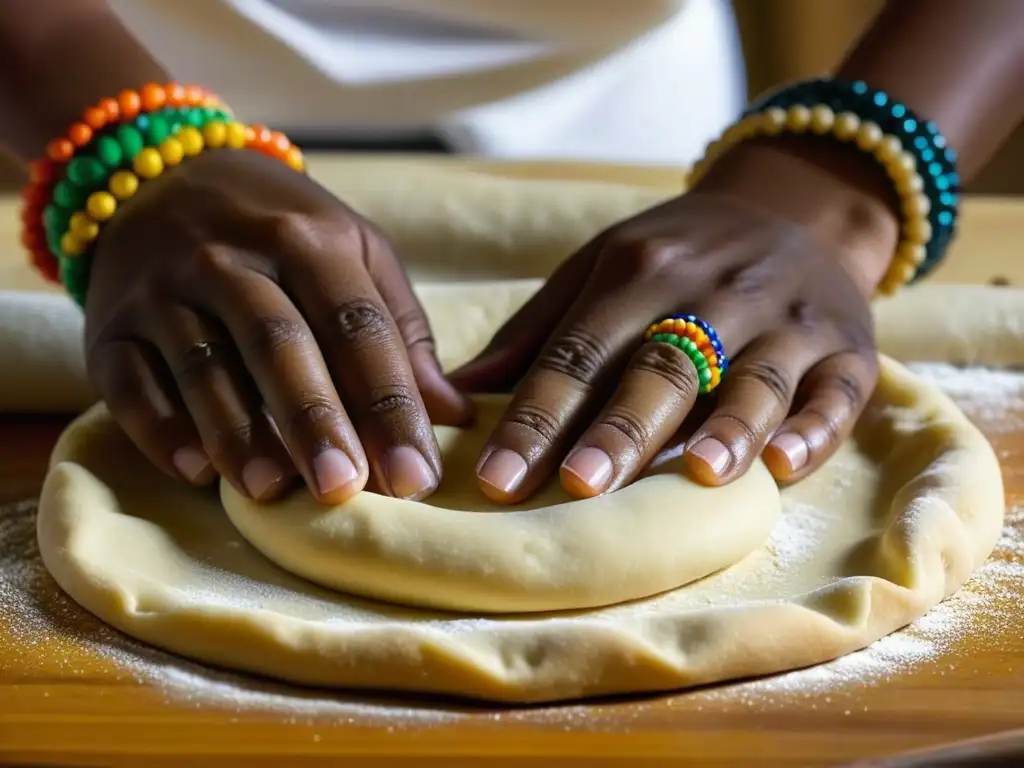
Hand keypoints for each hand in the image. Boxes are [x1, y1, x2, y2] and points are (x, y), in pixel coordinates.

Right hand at [84, 149, 470, 504]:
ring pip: (203, 366)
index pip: (358, 328)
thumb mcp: (354, 250)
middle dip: (314, 420)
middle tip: (345, 489)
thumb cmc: (282, 231)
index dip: (390, 404)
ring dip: (237, 432)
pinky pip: (130, 380)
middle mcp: (232, 259)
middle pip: (280, 345)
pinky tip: (196, 471)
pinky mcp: (110, 325)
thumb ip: (400, 329)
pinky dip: (160, 428)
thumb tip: (451, 414)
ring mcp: (164, 289)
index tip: (416, 476)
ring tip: (273, 490)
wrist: (161, 176)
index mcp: (309, 239)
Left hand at [450, 140, 899, 501]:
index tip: (495, 478)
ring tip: (694, 474)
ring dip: (726, 426)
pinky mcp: (848, 347)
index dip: (536, 415)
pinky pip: (838, 392)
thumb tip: (454, 394)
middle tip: (578, 486)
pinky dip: (814, 428)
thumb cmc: (680, 253)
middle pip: (662, 367)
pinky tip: (785, 465)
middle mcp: (714, 291)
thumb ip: (535, 330)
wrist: (798, 207)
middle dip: (620, 428)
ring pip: (754, 378)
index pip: (579, 351)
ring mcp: (787, 318)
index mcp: (640, 268)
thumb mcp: (603, 265)